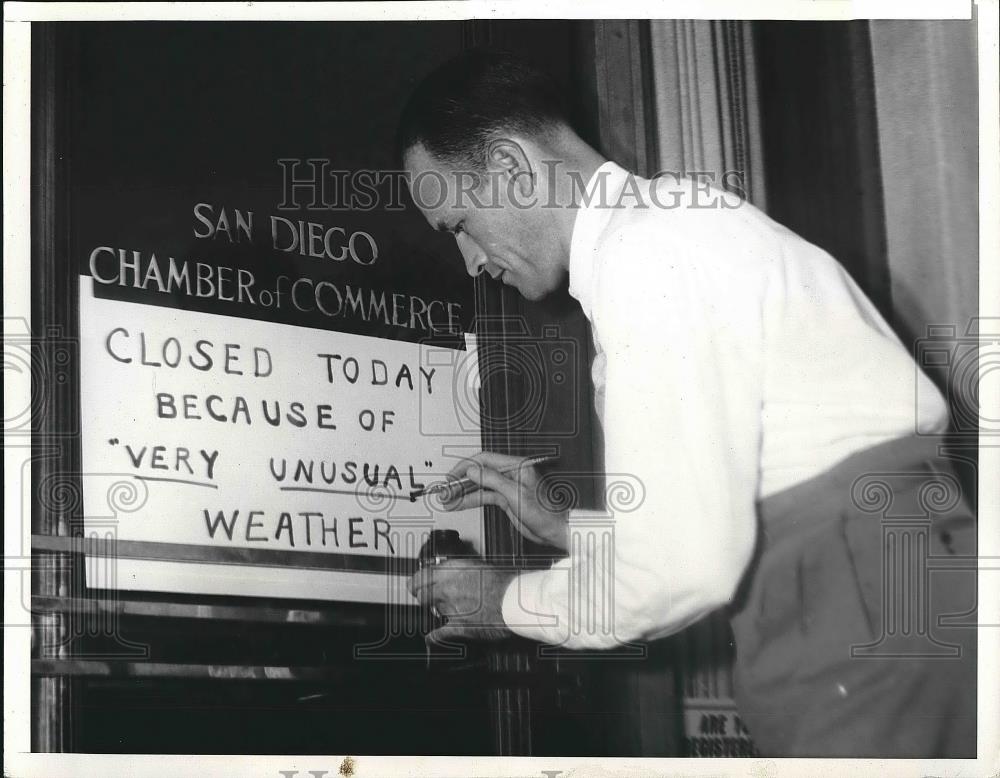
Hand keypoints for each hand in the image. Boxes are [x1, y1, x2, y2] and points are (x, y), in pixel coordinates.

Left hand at [408, 558, 516, 643]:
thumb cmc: (507, 583)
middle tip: (427, 597)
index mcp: (454, 569)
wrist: (518, 600)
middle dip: (425, 597)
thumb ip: (463, 571)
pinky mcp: (459, 627)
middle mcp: (449, 587)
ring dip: (439, 610)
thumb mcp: (482, 566)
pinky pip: (439, 634)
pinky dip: (434, 637)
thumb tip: (455, 575)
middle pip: (423, 595)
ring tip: (447, 610)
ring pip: (434, 611)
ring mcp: (452, 608)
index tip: (416, 584)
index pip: (422, 576)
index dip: (417, 581)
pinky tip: (430, 638)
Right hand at [440, 452, 568, 550]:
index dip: (465, 466)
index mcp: (516, 466)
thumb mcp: (515, 494)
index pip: (484, 460)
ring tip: (447, 499)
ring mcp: (506, 487)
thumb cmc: (545, 511)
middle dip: (460, 481)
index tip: (452, 476)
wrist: (555, 529)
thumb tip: (473, 470)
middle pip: (479, 472)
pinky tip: (459, 504)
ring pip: (479, 486)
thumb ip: (492, 480)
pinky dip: (470, 500)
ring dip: (462, 493)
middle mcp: (510, 474)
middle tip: (445, 490)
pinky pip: (483, 497)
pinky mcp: (505, 499)